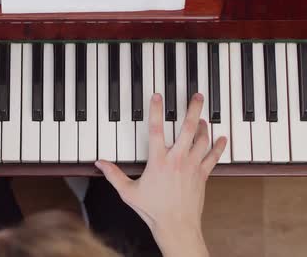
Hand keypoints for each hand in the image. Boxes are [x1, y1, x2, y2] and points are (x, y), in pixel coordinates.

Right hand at [95, 94, 225, 256]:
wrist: (176, 225)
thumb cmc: (153, 210)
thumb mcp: (128, 192)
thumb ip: (113, 174)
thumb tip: (99, 163)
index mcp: (158, 161)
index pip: (156, 129)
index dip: (156, 110)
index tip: (158, 96)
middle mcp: (178, 160)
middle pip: (188, 128)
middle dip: (193, 109)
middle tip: (197, 96)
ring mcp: (192, 166)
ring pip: (202, 139)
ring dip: (203, 126)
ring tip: (202, 117)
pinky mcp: (203, 175)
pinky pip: (214, 157)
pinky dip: (219, 146)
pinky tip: (222, 138)